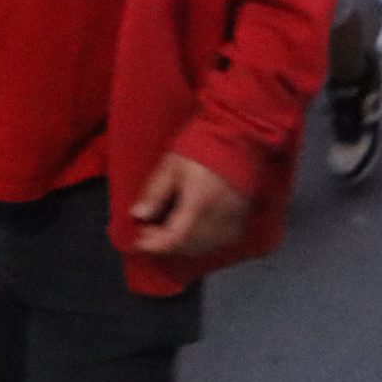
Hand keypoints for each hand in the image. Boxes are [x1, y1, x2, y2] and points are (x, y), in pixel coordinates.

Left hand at [129, 152, 250, 257]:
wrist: (239, 133)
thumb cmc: (202, 143)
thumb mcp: (172, 164)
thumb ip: (155, 192)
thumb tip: (138, 215)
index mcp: (199, 204)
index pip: (174, 238)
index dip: (154, 244)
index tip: (139, 240)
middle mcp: (219, 218)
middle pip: (188, 247)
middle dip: (166, 245)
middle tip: (149, 232)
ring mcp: (234, 220)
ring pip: (205, 248)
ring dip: (184, 246)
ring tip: (168, 232)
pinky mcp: (243, 217)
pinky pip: (222, 242)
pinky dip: (204, 243)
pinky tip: (193, 233)